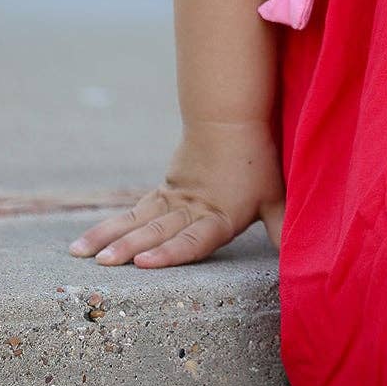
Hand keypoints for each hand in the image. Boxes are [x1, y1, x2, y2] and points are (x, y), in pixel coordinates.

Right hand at [66, 121, 284, 266]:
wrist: (229, 120)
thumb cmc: (258, 163)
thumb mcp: (275, 197)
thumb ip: (284, 228)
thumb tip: (305, 260)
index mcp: (220, 216)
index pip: (193, 239)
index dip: (170, 253)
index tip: (144, 263)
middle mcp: (192, 210)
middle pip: (158, 230)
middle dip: (130, 248)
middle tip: (103, 264)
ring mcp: (172, 200)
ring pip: (137, 220)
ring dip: (109, 238)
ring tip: (81, 256)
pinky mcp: (161, 193)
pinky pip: (132, 212)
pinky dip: (109, 226)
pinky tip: (86, 242)